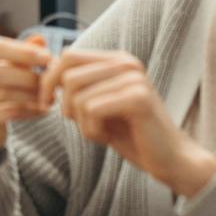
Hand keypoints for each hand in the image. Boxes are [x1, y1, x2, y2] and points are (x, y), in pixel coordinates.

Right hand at [0, 36, 53, 172]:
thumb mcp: (4, 64)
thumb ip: (20, 51)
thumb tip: (39, 40)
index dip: (23, 51)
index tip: (47, 56)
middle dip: (28, 75)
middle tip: (49, 80)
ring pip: (2, 93)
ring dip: (30, 94)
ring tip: (48, 95)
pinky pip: (6, 114)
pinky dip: (28, 110)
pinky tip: (41, 109)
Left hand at [46, 50, 215, 196]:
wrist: (168, 159)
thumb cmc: (131, 134)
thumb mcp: (97, 105)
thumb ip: (78, 87)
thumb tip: (47, 71)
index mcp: (117, 60)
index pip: (68, 56)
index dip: (49, 80)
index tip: (47, 103)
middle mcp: (126, 63)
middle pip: (68, 75)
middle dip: (64, 105)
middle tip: (80, 125)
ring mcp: (134, 78)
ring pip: (78, 95)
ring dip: (80, 122)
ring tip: (99, 132)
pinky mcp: (138, 98)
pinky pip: (92, 109)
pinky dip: (91, 130)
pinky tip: (106, 138)